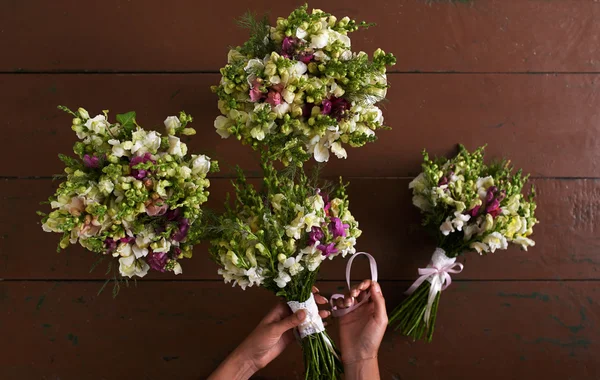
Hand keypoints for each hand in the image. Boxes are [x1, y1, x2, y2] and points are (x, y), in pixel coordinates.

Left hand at [209, 288, 328, 379]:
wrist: (253, 357)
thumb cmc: (259, 339)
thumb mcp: (274, 329)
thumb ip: (290, 321)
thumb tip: (305, 312)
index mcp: (279, 308)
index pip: (294, 296)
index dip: (305, 292)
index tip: (317, 291)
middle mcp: (286, 314)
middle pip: (302, 306)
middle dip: (313, 303)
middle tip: (324, 303)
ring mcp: (290, 325)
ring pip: (305, 317)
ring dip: (315, 315)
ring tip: (327, 314)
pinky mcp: (292, 336)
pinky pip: (305, 329)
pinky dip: (313, 327)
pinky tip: (323, 325)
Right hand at [334, 280, 386, 370]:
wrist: (358, 353)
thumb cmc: (372, 339)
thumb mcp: (380, 319)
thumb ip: (379, 302)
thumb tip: (375, 285)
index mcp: (374, 306)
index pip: (372, 288)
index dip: (367, 284)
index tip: (363, 286)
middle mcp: (364, 306)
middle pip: (359, 289)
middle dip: (356, 288)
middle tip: (355, 294)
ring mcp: (353, 310)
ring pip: (349, 294)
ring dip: (348, 294)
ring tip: (349, 303)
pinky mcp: (342, 314)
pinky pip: (339, 302)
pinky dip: (340, 301)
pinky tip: (343, 306)